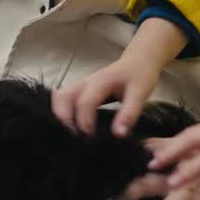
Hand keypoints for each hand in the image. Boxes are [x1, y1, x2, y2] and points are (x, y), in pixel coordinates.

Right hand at [52, 16, 186, 136]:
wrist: (139, 60)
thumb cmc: (140, 75)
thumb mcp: (140, 94)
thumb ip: (129, 114)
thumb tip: (118, 135)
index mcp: (100, 82)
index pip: (84, 102)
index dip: (85, 122)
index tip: (91, 139)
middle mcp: (85, 82)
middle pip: (62, 98)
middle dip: (63, 119)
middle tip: (76, 138)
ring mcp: (80, 85)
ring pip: (59, 98)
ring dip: (60, 117)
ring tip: (73, 135)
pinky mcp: (80, 90)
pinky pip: (64, 101)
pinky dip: (63, 114)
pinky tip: (72, 129)